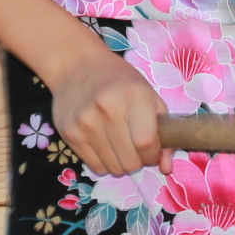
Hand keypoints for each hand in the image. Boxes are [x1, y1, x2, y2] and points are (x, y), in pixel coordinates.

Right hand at [44, 44, 164, 177]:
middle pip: (130, 161)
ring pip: (113, 168)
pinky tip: (104, 143)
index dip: (153, 155)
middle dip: (138, 160)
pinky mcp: (69, 134)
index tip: (153, 151)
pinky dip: (104, 161)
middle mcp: (107, 109)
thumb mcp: (148, 95)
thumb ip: (164, 130)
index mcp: (134, 96)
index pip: (146, 142)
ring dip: (121, 162)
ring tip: (119, 143)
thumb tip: (166, 168)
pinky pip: (95, 167)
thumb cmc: (118, 80)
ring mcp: (85, 123)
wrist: (75, 65)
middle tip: (135, 146)